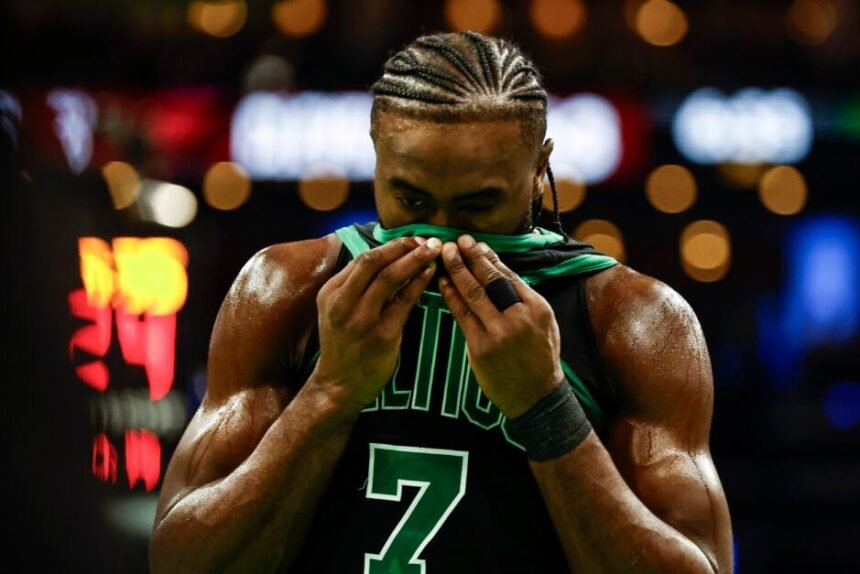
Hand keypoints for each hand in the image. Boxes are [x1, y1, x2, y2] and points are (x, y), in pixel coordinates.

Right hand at [313, 236, 441, 412]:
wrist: (339, 384)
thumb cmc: (342, 345)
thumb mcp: (335, 310)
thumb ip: (353, 286)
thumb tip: (383, 257)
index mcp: (331, 293)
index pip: (362, 258)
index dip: (390, 246)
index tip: (410, 240)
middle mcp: (343, 303)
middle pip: (375, 262)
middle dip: (403, 246)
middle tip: (426, 239)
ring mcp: (362, 320)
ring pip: (391, 278)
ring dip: (415, 259)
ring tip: (434, 250)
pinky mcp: (382, 335)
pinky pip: (404, 302)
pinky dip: (419, 283)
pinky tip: (431, 274)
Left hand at [438, 235, 563, 418]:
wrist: (537, 396)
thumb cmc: (540, 357)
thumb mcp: (545, 323)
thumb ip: (525, 299)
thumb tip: (500, 271)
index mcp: (538, 308)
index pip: (509, 275)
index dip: (489, 257)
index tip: (475, 243)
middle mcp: (520, 317)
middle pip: (490, 280)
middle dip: (471, 257)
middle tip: (457, 240)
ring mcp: (500, 333)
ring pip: (474, 294)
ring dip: (458, 271)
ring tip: (446, 253)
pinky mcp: (482, 348)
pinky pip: (462, 316)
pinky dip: (451, 297)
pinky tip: (442, 283)